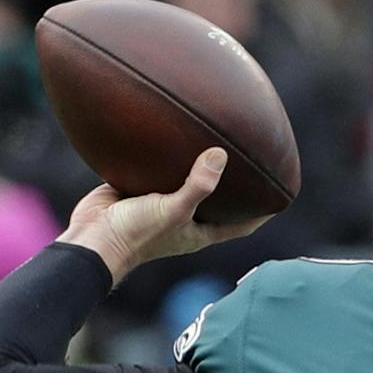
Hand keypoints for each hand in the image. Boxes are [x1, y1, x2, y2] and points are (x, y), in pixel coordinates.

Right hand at [57, 149, 271, 283]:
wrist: (91, 239)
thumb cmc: (136, 234)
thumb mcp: (173, 210)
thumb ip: (197, 186)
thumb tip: (221, 155)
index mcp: (200, 231)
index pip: (241, 224)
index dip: (262, 213)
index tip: (280, 195)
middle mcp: (184, 218)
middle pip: (217, 200)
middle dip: (232, 184)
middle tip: (251, 157)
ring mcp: (160, 204)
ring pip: (185, 182)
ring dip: (196, 165)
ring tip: (213, 137)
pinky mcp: (138, 190)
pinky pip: (156, 170)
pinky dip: (164, 157)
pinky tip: (170, 133)